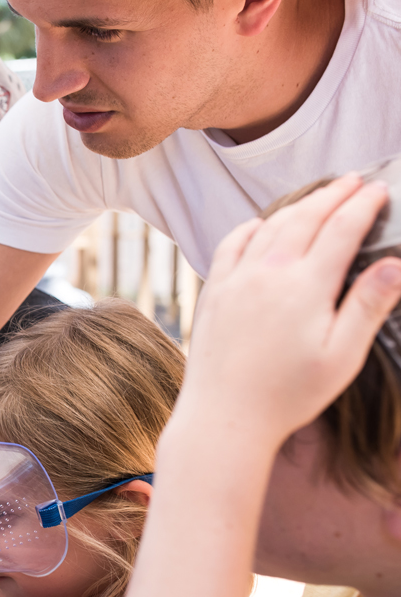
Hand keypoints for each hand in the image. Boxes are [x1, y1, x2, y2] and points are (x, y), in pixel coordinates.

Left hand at [182, 175, 400, 447]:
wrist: (223, 415)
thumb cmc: (286, 394)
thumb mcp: (341, 356)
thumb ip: (367, 306)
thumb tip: (395, 263)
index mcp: (305, 285)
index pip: (341, 229)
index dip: (363, 205)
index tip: (379, 189)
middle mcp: (267, 273)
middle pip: (305, 218)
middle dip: (333, 195)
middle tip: (353, 181)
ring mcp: (235, 280)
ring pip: (268, 226)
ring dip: (296, 205)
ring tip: (317, 197)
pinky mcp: (213, 293)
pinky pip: (230, 245)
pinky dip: (250, 227)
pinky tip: (259, 225)